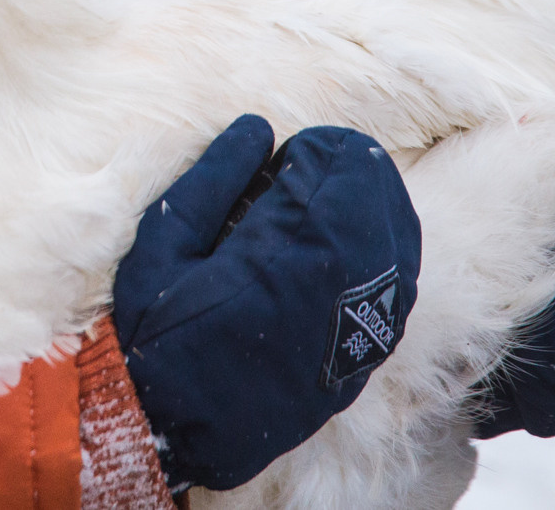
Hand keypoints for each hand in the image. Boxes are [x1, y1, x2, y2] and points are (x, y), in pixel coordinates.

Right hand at [112, 116, 420, 492]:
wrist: (170, 427)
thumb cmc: (154, 332)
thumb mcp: (163, 244)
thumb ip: (212, 180)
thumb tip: (255, 127)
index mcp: (278, 259)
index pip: (334, 178)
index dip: (322, 149)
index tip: (295, 145)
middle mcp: (331, 296)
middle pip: (378, 205)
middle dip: (355, 168)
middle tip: (319, 157)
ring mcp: (352, 333)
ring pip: (400, 247)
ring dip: (376, 206)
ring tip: (338, 191)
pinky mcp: (358, 362)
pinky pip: (399, 293)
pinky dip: (387, 252)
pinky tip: (356, 240)